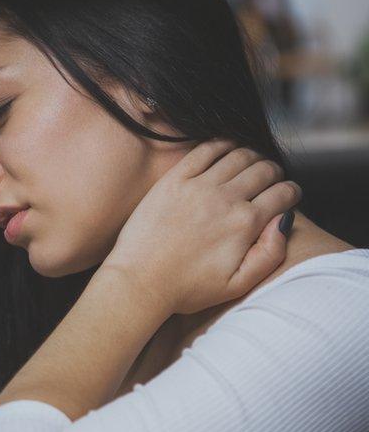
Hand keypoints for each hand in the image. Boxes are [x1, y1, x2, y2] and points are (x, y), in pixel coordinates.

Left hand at [102, 139, 300, 315]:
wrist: (139, 281)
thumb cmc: (186, 288)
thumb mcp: (238, 284)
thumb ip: (270, 254)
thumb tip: (284, 221)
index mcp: (245, 224)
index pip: (283, 193)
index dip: (292, 192)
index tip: (289, 195)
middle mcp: (225, 199)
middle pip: (263, 169)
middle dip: (274, 172)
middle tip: (271, 179)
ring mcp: (197, 186)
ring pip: (238, 155)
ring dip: (252, 156)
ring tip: (251, 164)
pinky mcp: (173, 180)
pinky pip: (204, 150)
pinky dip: (221, 144)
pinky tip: (226, 149)